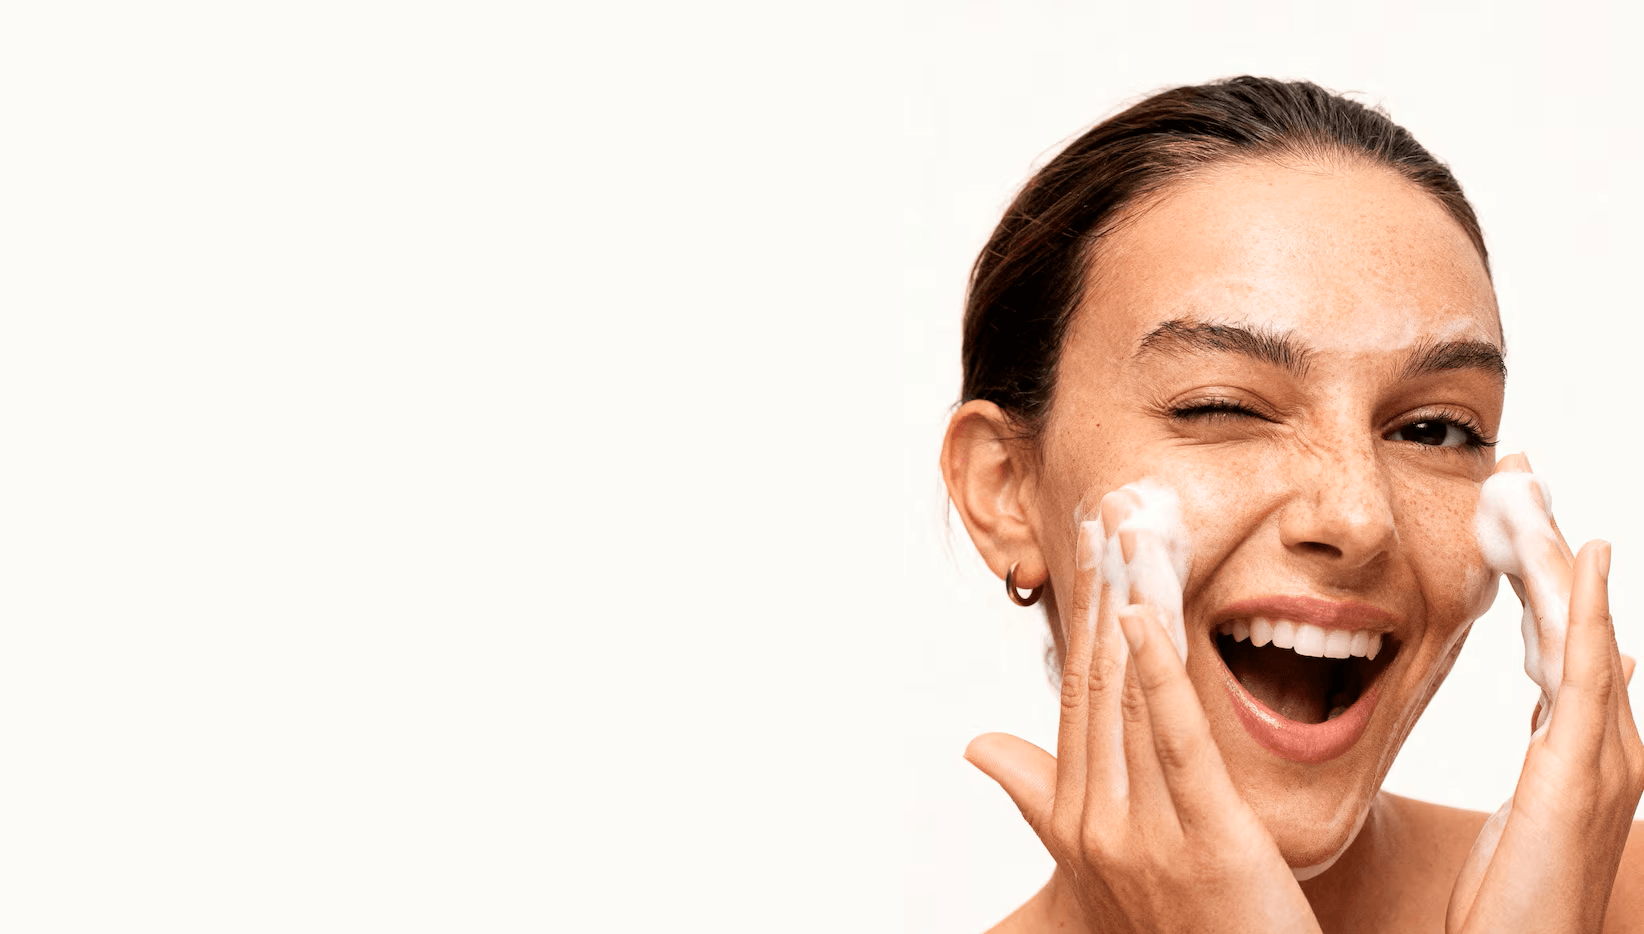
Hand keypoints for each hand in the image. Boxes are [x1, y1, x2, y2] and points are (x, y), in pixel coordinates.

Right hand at [966, 486, 1320, 932]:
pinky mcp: (1207, 840)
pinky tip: (1147, 617)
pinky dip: (1158, 674)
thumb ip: (1039, 794)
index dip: (1080, 614)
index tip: (1086, 546)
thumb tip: (975, 744)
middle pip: (1095, 681)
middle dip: (1100, 591)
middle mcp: (1098, 821)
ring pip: (1129, 696)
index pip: (1074, 691)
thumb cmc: (1175, 928)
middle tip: (1107, 509)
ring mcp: (1146, 833)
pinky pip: (1176, 742)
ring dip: (1130, 606)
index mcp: (1077, 815)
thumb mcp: (1097, 862)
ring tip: (1134, 535)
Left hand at [1448, 456, 1643, 932]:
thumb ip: (1544, 748)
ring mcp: (1600, 753)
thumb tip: (1552, 696)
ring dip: (1551, 551)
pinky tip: (1580, 553)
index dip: (1536, 567)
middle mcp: (1600, 738)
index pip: (1555, 634)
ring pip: (1575, 627)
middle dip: (1544, 539)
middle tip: (1514, 467)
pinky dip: (1583, 607)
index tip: (1509, 504)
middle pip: (1570, 617)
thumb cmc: (1513, 900)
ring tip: (1525, 483)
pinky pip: (1585, 672)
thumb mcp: (1523, 806)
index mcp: (1576, 742)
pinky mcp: (1579, 771)